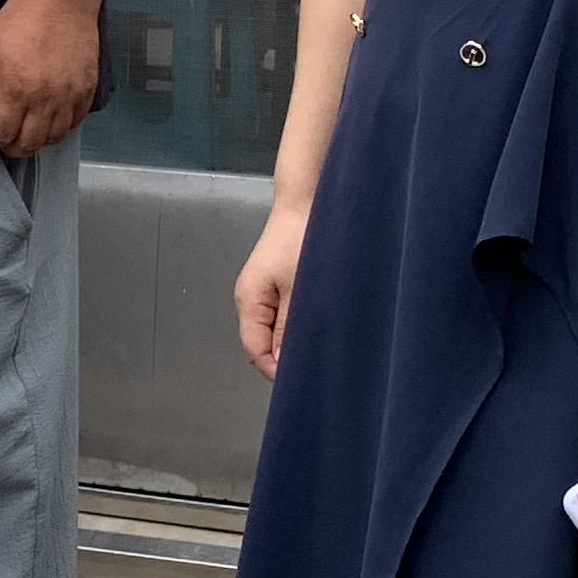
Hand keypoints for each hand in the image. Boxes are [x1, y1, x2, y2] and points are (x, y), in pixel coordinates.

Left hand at [0, 0, 99, 157]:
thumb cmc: (21, 19)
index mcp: (16, 90)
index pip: (3, 134)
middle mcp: (45, 99)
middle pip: (29, 143)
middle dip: (13, 148)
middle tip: (6, 141)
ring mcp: (69, 95)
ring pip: (54, 138)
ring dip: (38, 141)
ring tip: (27, 133)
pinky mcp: (87, 88)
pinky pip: (75, 122)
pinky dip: (62, 129)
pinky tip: (50, 121)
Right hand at [232, 201, 308, 378]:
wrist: (309, 201)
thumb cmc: (303, 240)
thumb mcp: (299, 289)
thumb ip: (290, 328)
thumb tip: (286, 365)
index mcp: (249, 302)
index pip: (257, 352)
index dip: (280, 370)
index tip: (311, 376)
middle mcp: (253, 301)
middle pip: (266, 344)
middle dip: (291, 355)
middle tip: (324, 361)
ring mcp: (267, 293)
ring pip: (279, 330)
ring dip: (300, 338)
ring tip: (328, 342)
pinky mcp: (282, 285)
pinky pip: (288, 315)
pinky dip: (304, 322)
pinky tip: (325, 322)